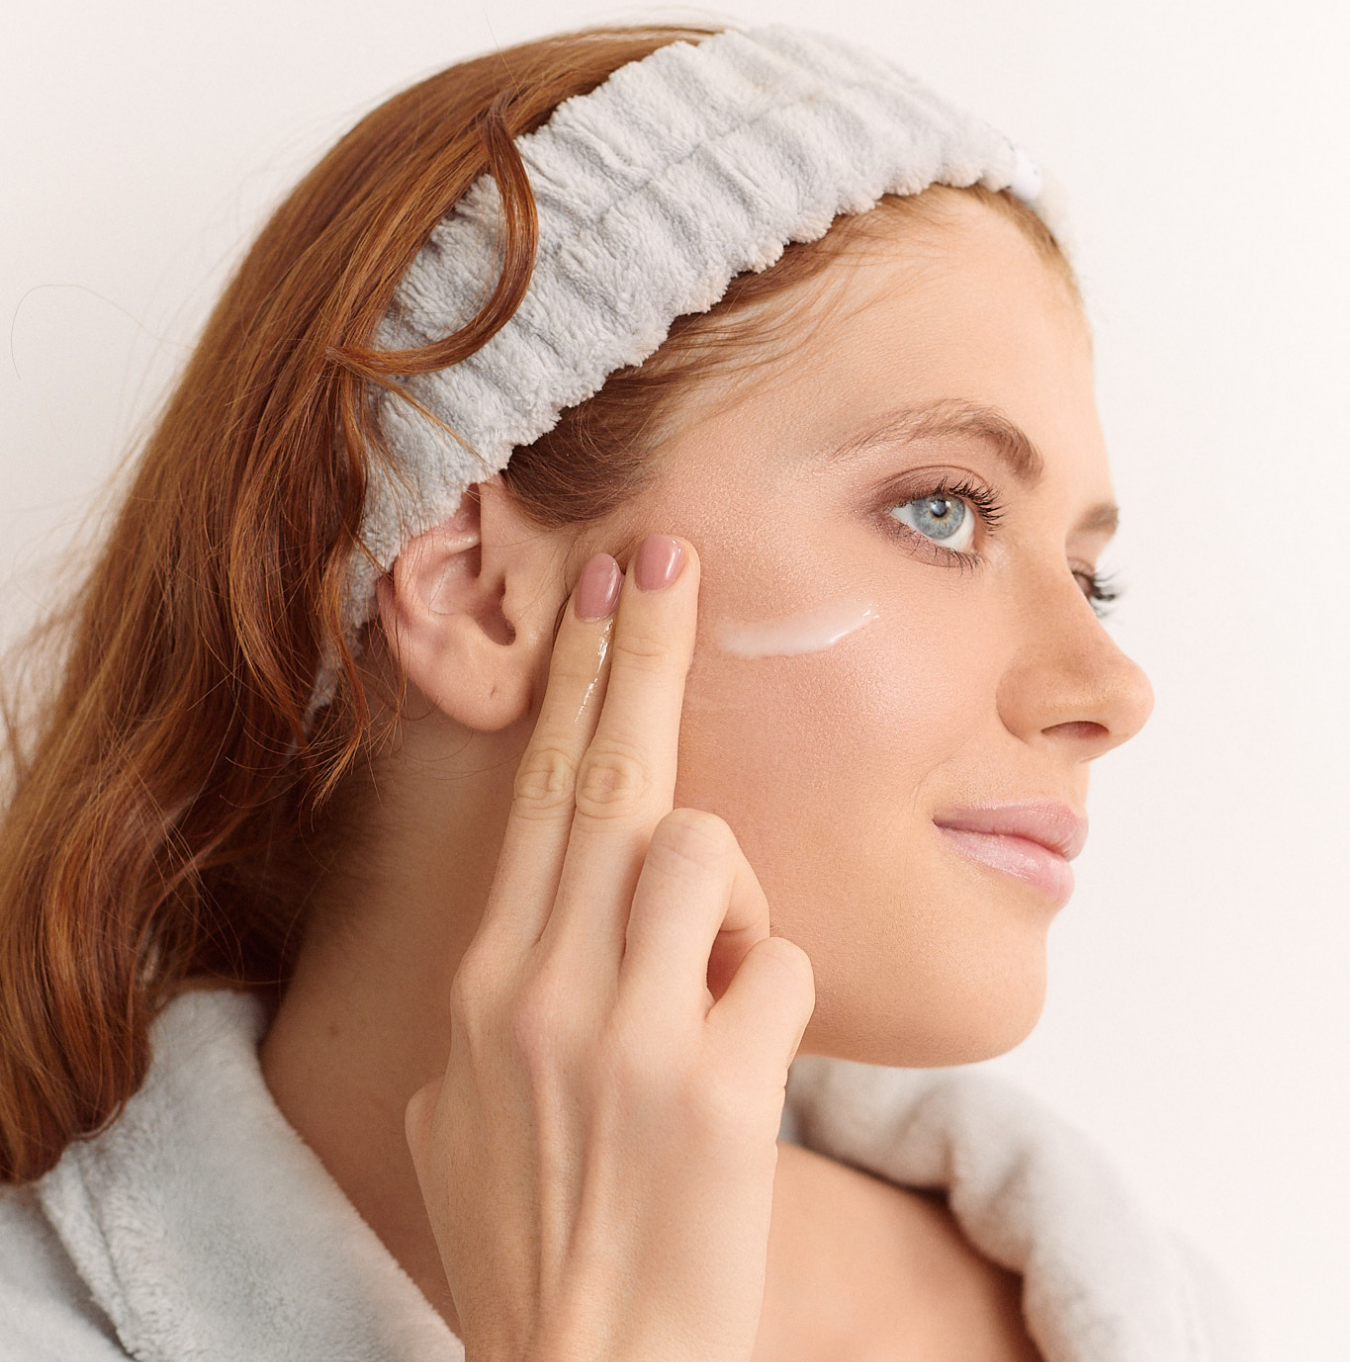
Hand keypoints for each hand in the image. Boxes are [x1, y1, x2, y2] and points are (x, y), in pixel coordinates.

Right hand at [405, 534, 815, 1361]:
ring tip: (714, 985)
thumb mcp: (472, 1099)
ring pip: (708, 853)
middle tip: (667, 554)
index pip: (541, 794)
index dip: (580, 684)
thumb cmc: (536, 1230)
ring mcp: (625, 1037)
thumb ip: (513, 988)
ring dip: (732, 900)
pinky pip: (782, 970)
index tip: (607, 597)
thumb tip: (568, 902)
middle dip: (642, 651)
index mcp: (487, 981)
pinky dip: (776, 1004)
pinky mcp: (716, 1092)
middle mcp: (541, 988)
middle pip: (609, 776)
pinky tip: (742, 1077)